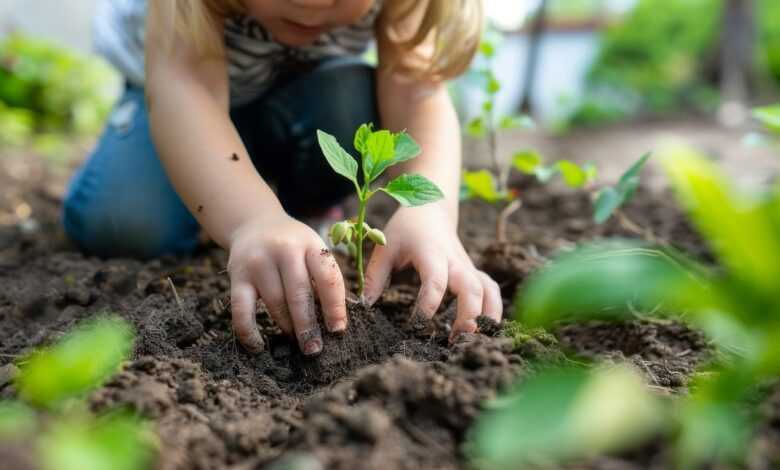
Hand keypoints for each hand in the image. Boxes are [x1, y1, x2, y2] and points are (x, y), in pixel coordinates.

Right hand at [227, 212, 346, 354]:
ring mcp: (259, 262)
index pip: (327, 277)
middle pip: (299, 294)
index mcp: (310, 244)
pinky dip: (248, 331)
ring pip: (275, 303)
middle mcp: (284, 250)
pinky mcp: (237, 275)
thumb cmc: (293, 246)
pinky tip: (258, 346)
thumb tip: (336, 322)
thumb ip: (324, 278)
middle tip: (314, 349)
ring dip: (286, 326)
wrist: (254, 223)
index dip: (335, 306)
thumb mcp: (313, 250)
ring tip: (296, 341)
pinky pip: (241, 309)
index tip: (337, 330)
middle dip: (308, 326)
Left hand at [363, 204, 501, 340]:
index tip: (416, 325)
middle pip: (471, 289)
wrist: (431, 208)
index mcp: (432, 253)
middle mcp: (455, 261)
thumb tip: (364, 306)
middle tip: (455, 340)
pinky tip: (484, 330)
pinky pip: (491, 290)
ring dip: (486, 316)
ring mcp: (467, 267)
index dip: (429, 305)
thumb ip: (375, 277)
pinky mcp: (473, 272)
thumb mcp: (385, 248)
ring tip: (473, 341)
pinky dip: (493, 309)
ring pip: (487, 290)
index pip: (436, 281)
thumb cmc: (405, 229)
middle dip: (468, 316)